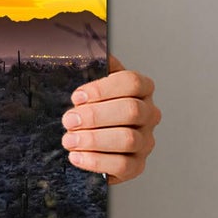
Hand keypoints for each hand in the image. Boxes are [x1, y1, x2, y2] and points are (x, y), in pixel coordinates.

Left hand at [61, 54, 159, 183]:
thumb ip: (95, 68)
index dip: (103, 89)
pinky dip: (96, 161)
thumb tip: (98, 52)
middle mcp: (149, 114)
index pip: (132, 82)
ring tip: (69, 139)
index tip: (76, 96)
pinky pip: (122, 165)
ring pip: (128, 139)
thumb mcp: (92, 85)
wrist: (92, 141)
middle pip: (131, 111)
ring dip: (93, 140)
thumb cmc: (92, 108)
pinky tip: (77, 156)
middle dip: (95, 116)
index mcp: (141, 90)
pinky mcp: (137, 165)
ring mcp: (145, 141)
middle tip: (69, 120)